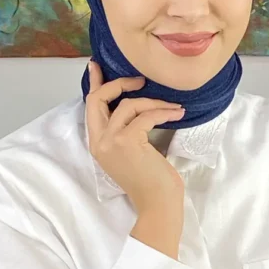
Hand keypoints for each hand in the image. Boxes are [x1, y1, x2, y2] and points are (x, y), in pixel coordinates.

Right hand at [85, 60, 185, 214]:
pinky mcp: (127, 142)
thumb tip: (138, 106)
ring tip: (173, 107)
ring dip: (154, 102)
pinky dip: (164, 112)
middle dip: (119, 84)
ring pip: (128, 105)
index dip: (95, 83)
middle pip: (98, 99)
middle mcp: (99, 141)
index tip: (96, 64)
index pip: (91, 107)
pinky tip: (177, 114)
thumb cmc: (151, 180)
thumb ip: (127, 130)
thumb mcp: (132, 151)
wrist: (157, 204)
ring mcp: (110, 141)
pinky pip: (146, 115)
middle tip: (140, 80)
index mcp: (98, 143)